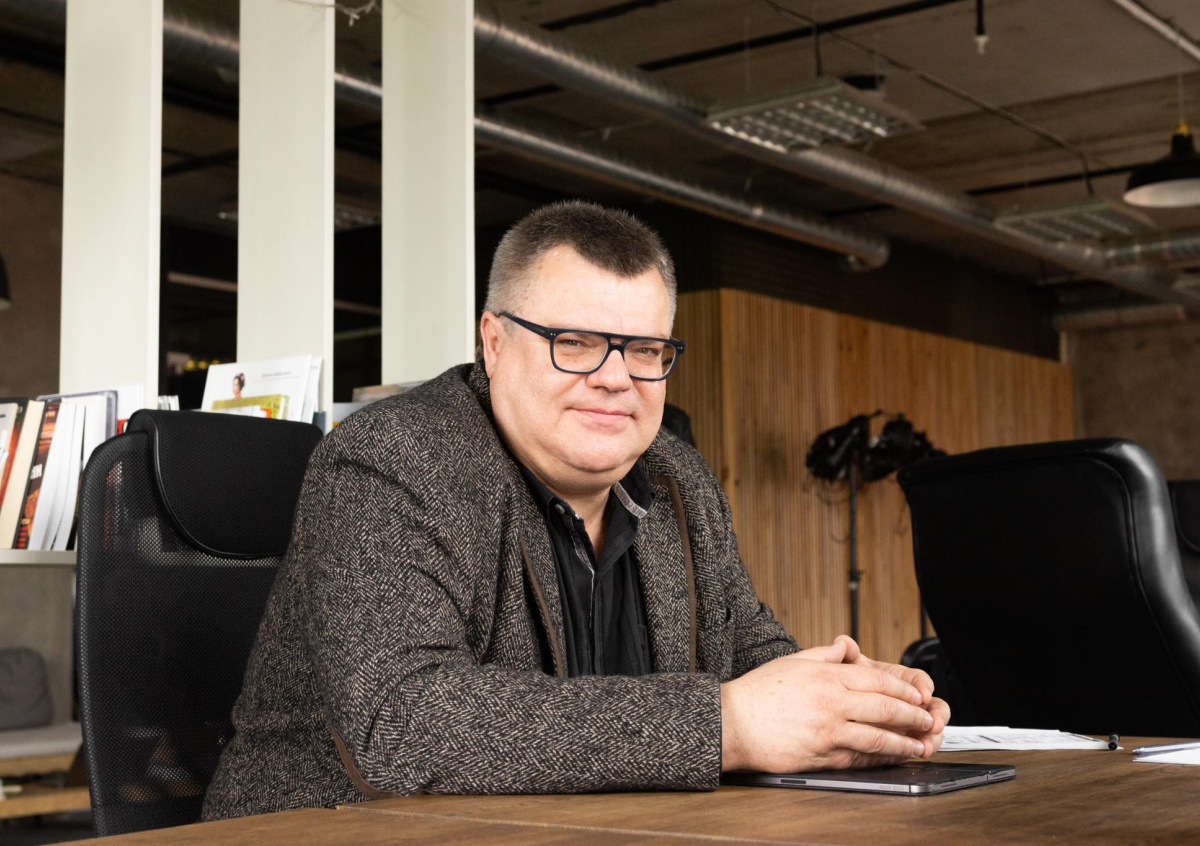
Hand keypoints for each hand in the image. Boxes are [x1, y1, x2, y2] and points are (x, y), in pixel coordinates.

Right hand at [721, 637, 949, 771]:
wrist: (734, 723)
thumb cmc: (757, 693)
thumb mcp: (792, 661)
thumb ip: (824, 655)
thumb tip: (844, 647)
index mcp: (827, 677)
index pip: (876, 680)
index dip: (902, 689)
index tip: (917, 695)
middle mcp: (832, 703)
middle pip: (884, 708)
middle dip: (912, 715)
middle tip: (928, 719)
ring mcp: (829, 731)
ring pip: (877, 737)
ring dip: (903, 742)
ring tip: (919, 744)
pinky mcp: (823, 756)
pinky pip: (859, 758)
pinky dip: (880, 759)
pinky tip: (891, 759)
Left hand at [816, 637, 948, 756]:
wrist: (827, 713)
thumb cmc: (837, 689)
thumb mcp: (838, 671)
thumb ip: (842, 656)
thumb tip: (844, 644)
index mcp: (894, 680)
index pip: (917, 679)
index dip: (924, 686)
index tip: (923, 693)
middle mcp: (904, 702)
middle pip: (931, 706)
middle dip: (936, 715)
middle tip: (933, 724)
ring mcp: (904, 723)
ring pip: (928, 728)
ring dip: (932, 736)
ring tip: (926, 745)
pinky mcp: (900, 742)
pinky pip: (915, 746)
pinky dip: (919, 750)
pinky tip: (917, 753)